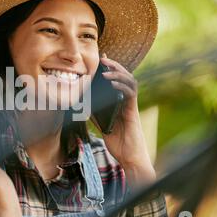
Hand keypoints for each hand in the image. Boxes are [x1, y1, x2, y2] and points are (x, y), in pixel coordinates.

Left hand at [91, 55, 155, 187]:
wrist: (129, 157)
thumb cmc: (118, 143)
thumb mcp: (103, 126)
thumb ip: (96, 115)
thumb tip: (83, 106)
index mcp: (121, 104)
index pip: (117, 82)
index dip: (111, 70)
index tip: (102, 60)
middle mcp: (127, 102)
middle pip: (125, 78)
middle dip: (115, 66)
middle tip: (104, 59)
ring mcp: (131, 106)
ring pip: (129, 82)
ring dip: (118, 73)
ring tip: (106, 68)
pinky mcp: (133, 112)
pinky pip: (130, 94)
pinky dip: (121, 86)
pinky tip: (112, 83)